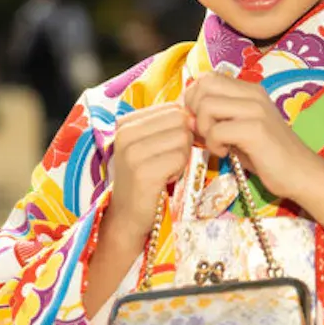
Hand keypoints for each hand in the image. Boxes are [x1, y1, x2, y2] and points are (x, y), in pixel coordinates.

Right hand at [107, 103, 192, 246]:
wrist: (128, 216)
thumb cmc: (146, 176)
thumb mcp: (153, 144)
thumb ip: (172, 124)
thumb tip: (199, 115)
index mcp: (126, 122)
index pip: (173, 108)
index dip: (182, 127)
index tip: (168, 147)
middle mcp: (125, 133)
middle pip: (180, 120)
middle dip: (184, 140)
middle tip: (169, 160)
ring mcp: (132, 152)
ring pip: (183, 138)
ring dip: (182, 156)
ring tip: (166, 170)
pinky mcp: (143, 171)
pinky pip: (180, 157)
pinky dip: (180, 169)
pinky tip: (166, 179)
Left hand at [184, 73, 323, 227]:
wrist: (300, 173)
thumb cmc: (267, 155)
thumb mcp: (239, 130)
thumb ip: (216, 118)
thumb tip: (187, 116)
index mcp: (250, 89)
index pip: (208, 78)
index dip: (194, 98)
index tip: (199, 121)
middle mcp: (253, 93)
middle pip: (204, 85)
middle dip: (194, 110)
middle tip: (204, 132)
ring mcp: (256, 109)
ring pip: (207, 105)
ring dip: (204, 129)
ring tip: (216, 144)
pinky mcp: (256, 130)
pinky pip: (217, 130)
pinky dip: (213, 145)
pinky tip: (225, 153)